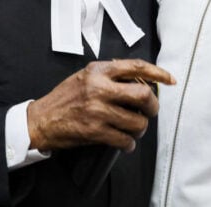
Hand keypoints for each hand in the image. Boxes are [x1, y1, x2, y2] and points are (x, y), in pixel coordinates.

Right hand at [26, 59, 175, 152]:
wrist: (41, 120)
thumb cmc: (64, 98)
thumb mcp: (85, 76)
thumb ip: (109, 75)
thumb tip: (139, 80)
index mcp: (99, 71)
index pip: (136, 67)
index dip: (158, 73)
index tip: (169, 80)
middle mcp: (99, 88)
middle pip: (142, 95)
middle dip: (153, 106)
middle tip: (150, 111)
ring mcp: (97, 110)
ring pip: (136, 121)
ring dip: (141, 128)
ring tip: (135, 128)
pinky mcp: (94, 131)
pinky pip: (124, 139)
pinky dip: (129, 143)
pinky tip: (125, 141)